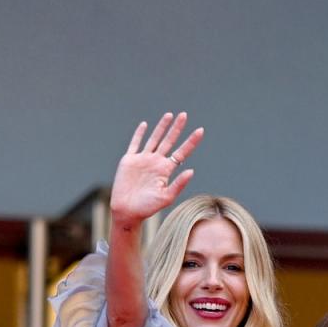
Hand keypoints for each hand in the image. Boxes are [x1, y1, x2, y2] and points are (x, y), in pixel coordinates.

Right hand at [110, 112, 203, 226]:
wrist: (127, 211)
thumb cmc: (147, 208)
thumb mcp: (166, 197)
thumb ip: (179, 184)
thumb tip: (191, 170)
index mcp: (166, 170)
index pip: (182, 152)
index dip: (191, 141)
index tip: (200, 130)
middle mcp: (156, 162)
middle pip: (169, 141)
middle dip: (177, 128)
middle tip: (184, 115)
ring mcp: (143, 160)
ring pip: (154, 138)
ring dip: (161, 127)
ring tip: (170, 115)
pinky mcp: (130, 160)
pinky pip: (135, 143)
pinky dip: (139, 134)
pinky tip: (145, 125)